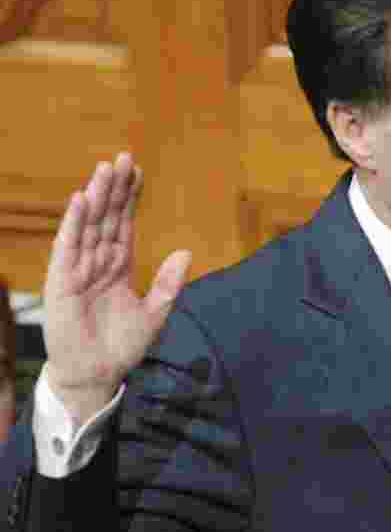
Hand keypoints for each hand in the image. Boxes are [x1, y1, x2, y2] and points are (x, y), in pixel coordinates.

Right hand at [43, 153, 190, 422]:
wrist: (97, 373)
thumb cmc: (122, 344)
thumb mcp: (155, 312)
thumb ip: (169, 284)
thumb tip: (186, 253)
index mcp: (119, 265)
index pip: (125, 223)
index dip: (130, 198)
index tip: (137, 171)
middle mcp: (98, 261)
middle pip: (107, 217)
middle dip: (115, 188)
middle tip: (123, 157)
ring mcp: (79, 269)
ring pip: (89, 225)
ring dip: (95, 197)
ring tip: (104, 169)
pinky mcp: (62, 281)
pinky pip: (68, 247)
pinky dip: (73, 224)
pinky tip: (79, 201)